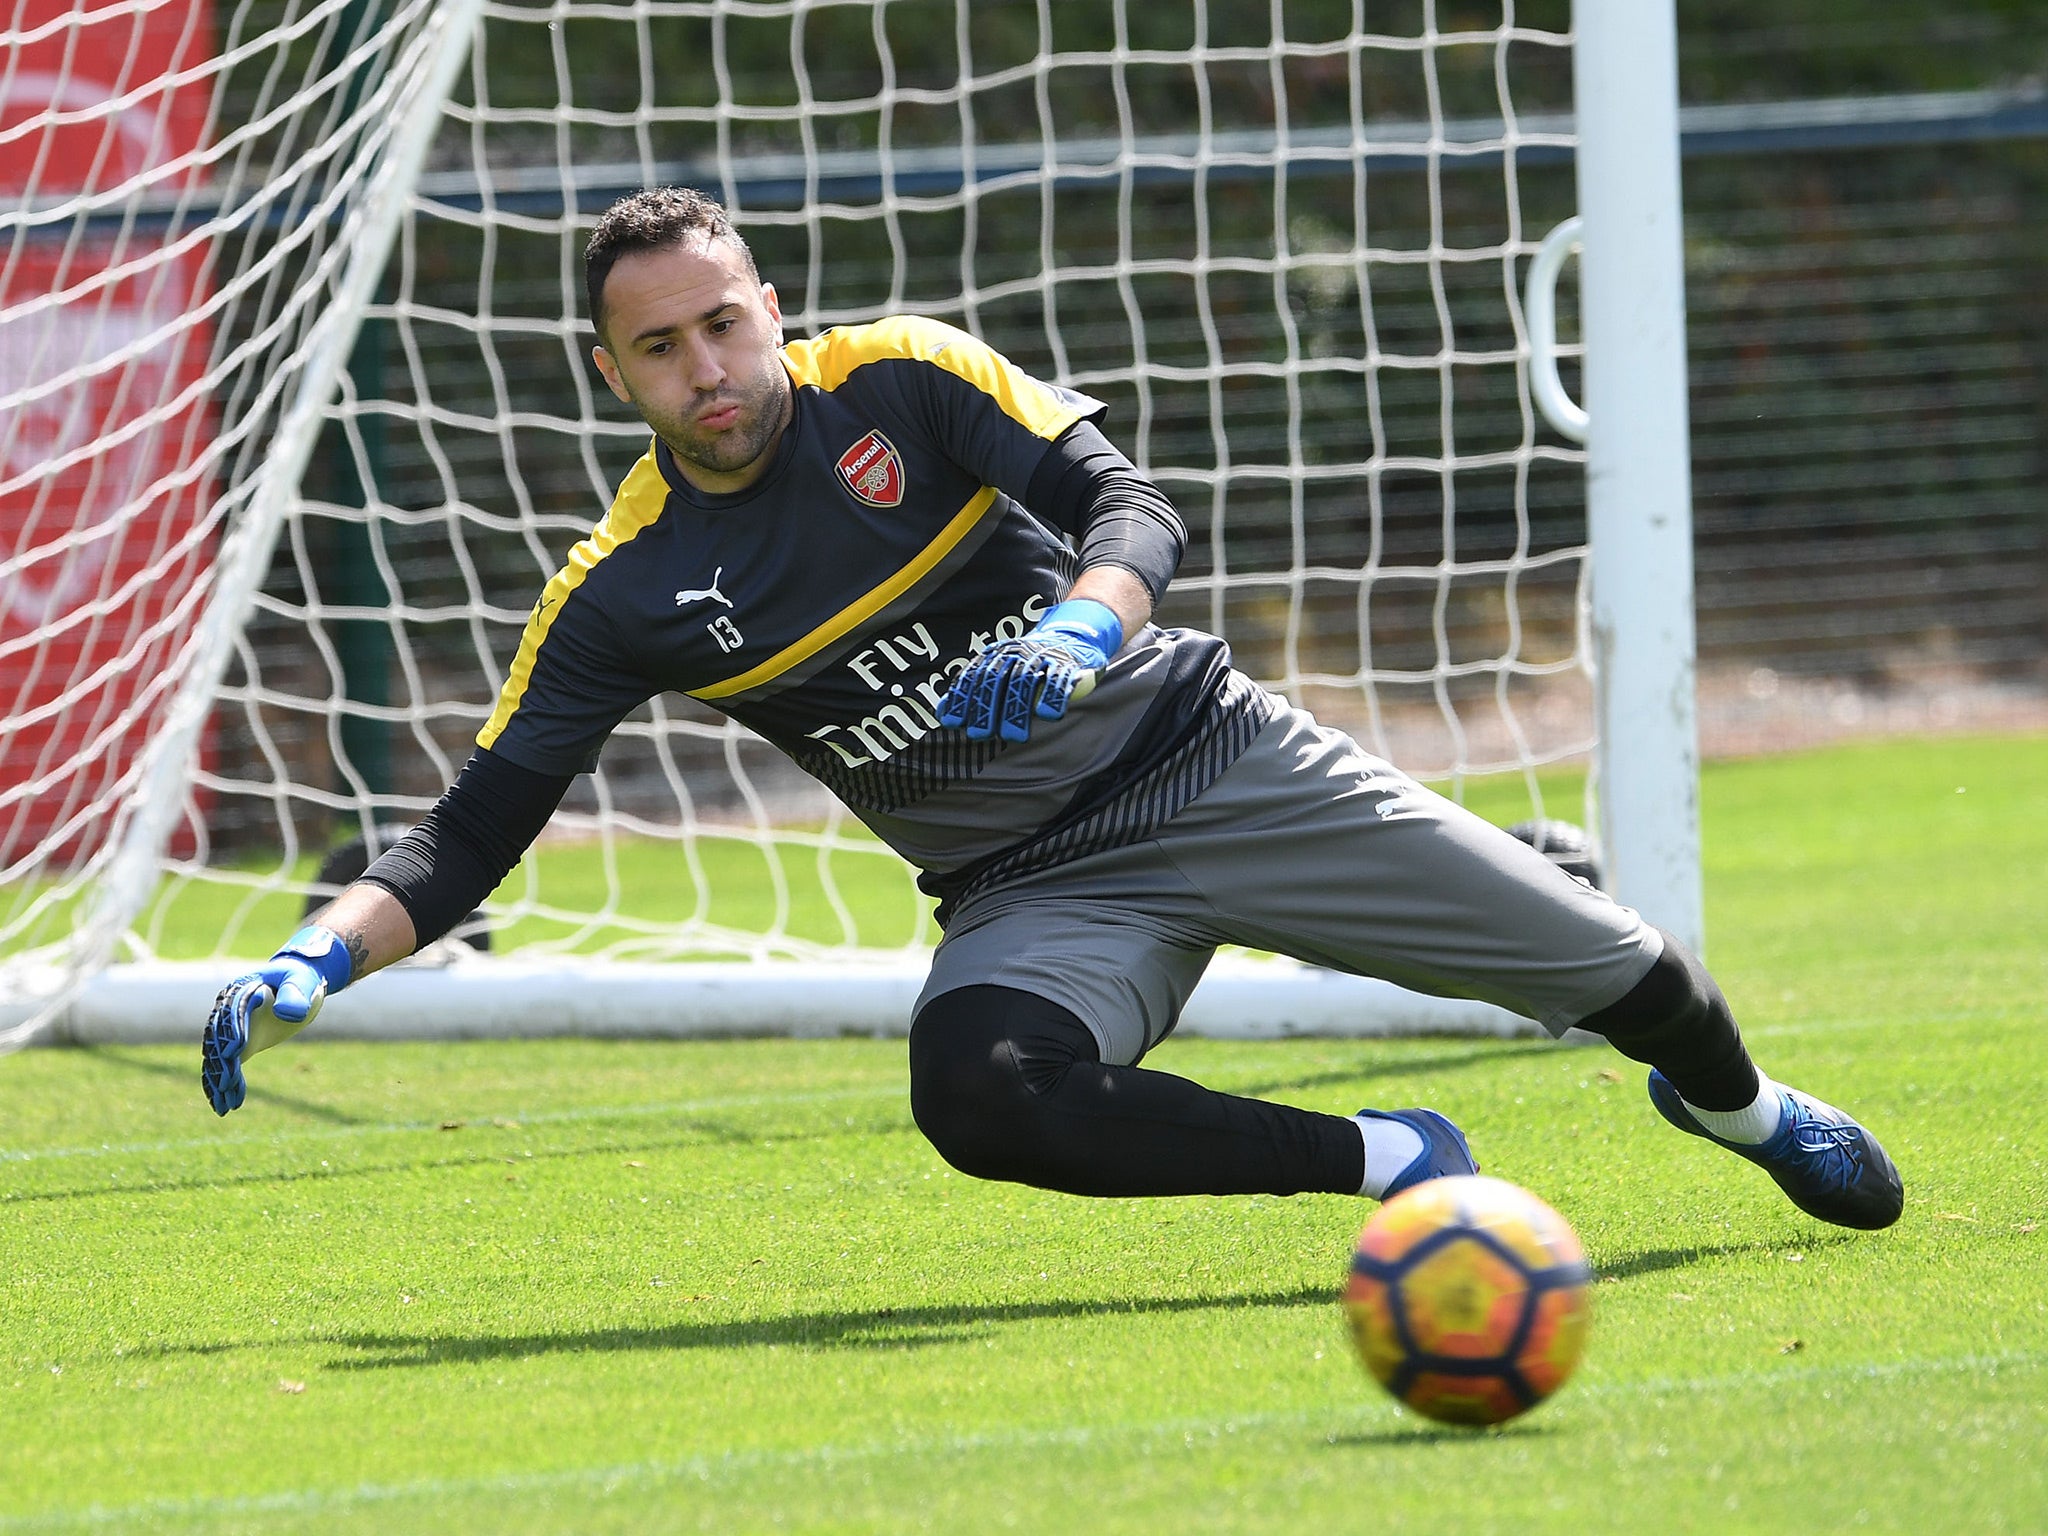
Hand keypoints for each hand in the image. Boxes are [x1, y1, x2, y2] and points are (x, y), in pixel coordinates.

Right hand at [201, 927, 351, 1115]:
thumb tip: (285, 1013)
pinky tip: (224, 1104)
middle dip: (222, 1062)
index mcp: (242, 990)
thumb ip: (294, 994)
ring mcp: (231, 1030)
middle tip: (226, 1084)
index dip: (234, 1031)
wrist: (297, 983)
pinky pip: (226, 1066)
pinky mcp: (238, 1045)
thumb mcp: (301, 982)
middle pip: (220, 1038)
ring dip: (219, 1081)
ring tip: (223, 1106)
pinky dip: (224, 1085)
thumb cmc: (300, 980)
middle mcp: (228, 1011)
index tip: (234, 1052)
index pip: (233, 1012)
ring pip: (218, 1057)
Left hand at [938, 599, 1122, 741]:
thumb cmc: (1027, 663)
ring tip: (1013, 737)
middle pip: (997, 680)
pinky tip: (1048, 716)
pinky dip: (1053, 696)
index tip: (953, 723)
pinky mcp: (1065, 662)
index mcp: (996, 655)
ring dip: (1018, 709)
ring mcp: (1041, 656)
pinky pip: (1058, 679)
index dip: (963, 699)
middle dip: (986, 708)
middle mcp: (1016, 652)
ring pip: (1025, 682)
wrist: (1071, 636)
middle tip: (979, 735)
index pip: (975, 676)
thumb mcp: (998, 671)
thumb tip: (943, 714)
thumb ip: (973, 691)